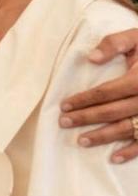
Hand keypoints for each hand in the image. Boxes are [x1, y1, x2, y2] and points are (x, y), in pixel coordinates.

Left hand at [59, 28, 137, 162]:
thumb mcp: (136, 37)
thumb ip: (114, 43)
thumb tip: (91, 57)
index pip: (107, 92)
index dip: (84, 99)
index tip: (64, 105)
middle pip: (113, 111)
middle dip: (86, 118)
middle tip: (64, 122)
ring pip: (127, 128)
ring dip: (103, 136)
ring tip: (81, 141)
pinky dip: (131, 151)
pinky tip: (114, 158)